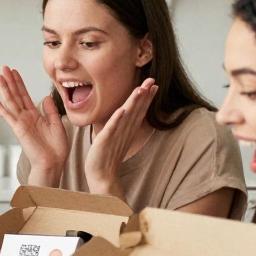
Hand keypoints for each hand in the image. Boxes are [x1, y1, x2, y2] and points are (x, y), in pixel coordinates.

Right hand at [0, 67, 68, 181]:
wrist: (53, 163)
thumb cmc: (55, 149)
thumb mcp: (57, 124)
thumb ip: (50, 111)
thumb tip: (47, 97)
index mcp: (34, 116)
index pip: (25, 96)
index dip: (19, 83)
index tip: (14, 72)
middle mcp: (25, 117)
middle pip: (15, 95)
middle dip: (10, 81)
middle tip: (4, 68)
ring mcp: (20, 123)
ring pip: (10, 101)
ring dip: (4, 88)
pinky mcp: (18, 129)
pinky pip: (7, 115)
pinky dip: (0, 107)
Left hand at [84, 78, 156, 196]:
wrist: (101, 175)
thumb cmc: (108, 156)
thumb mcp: (118, 137)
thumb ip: (123, 125)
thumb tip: (126, 113)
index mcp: (128, 130)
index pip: (139, 111)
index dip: (147, 98)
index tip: (154, 84)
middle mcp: (124, 131)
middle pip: (136, 110)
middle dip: (144, 95)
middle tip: (152, 80)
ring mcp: (115, 136)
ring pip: (126, 116)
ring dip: (133, 103)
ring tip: (140, 89)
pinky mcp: (104, 141)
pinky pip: (111, 129)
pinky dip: (116, 120)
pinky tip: (121, 110)